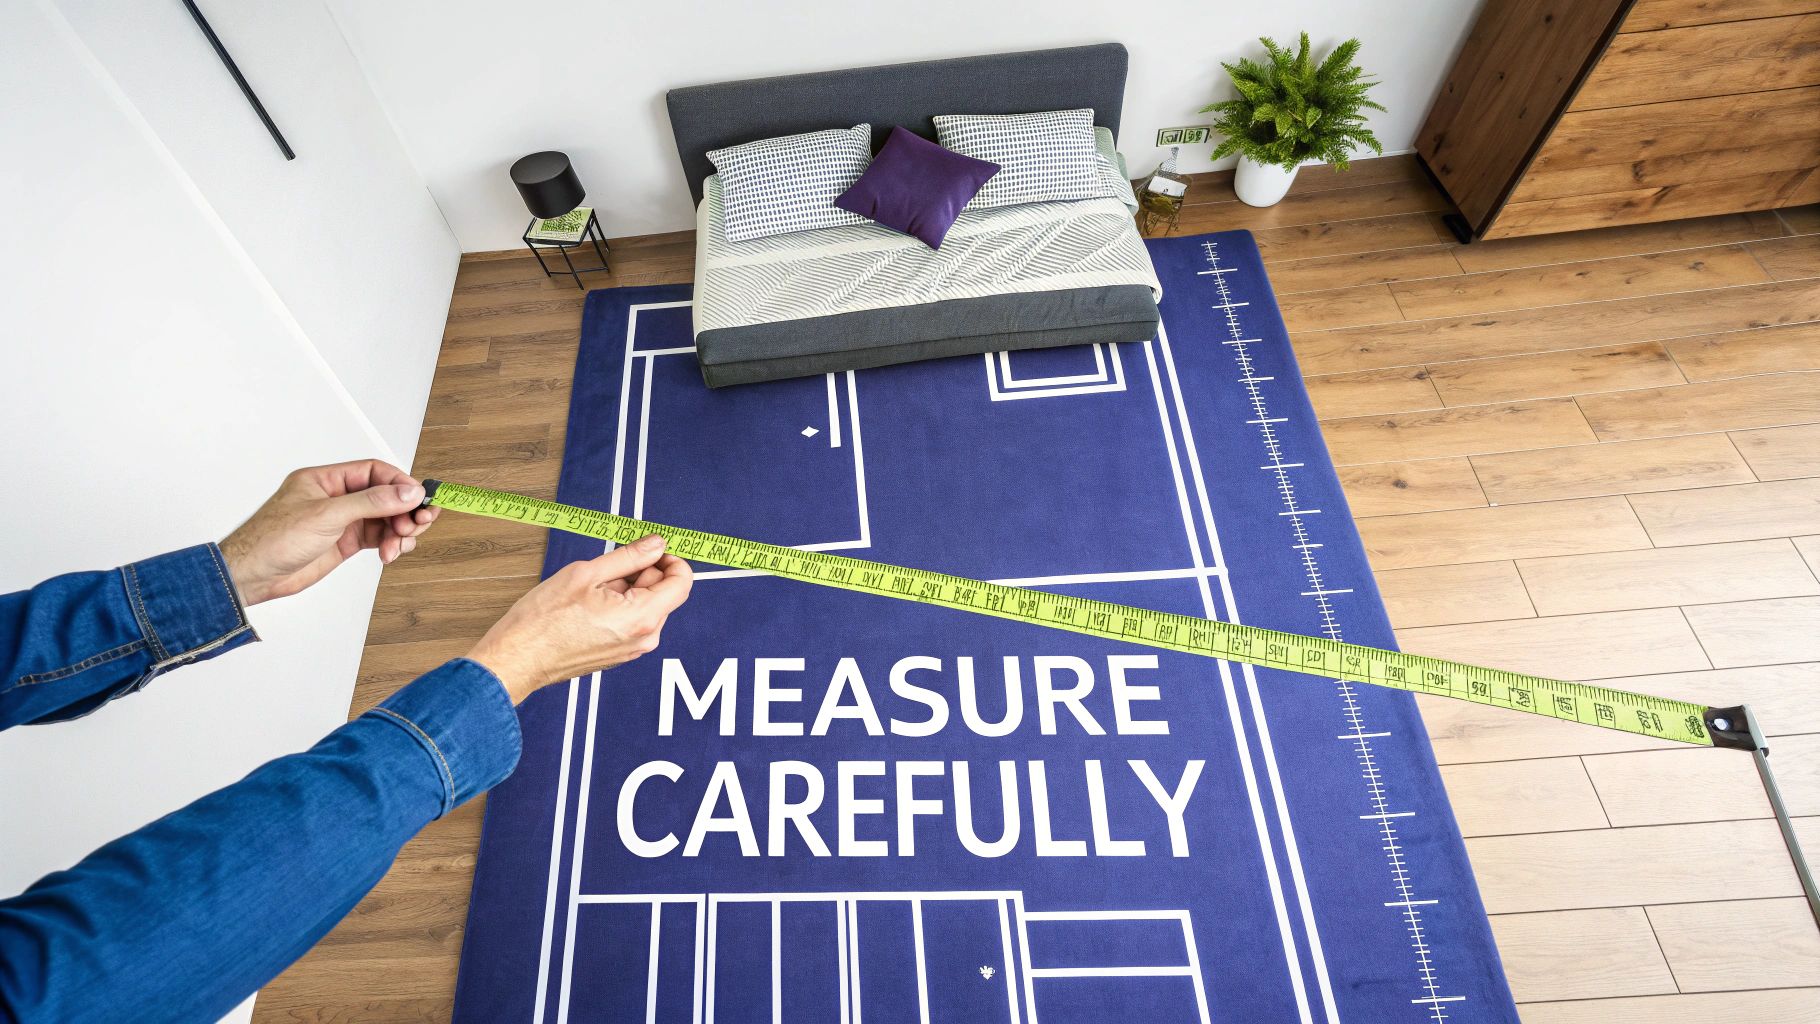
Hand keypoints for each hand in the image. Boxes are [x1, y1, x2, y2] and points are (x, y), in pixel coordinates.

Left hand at [220, 460, 439, 604]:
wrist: (253, 575)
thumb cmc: (272, 539)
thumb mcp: (327, 515)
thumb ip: (371, 502)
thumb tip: (407, 492)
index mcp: (326, 480)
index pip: (373, 472)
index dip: (399, 483)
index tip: (418, 498)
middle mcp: (336, 498)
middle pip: (384, 496)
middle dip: (404, 510)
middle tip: (418, 523)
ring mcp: (341, 521)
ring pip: (384, 519)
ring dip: (399, 531)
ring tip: (400, 544)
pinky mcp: (344, 543)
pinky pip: (377, 538)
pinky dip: (390, 545)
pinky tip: (389, 553)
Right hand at [466, 535, 693, 702]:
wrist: (518, 659)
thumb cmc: (544, 620)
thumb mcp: (587, 574)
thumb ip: (629, 557)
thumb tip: (656, 544)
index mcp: (642, 617)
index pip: (682, 582)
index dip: (671, 558)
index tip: (653, 548)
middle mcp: (645, 638)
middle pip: (664, 593)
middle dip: (644, 572)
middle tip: (609, 565)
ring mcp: (633, 649)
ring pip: (647, 605)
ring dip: (629, 588)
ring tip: (593, 588)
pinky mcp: (620, 653)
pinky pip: (632, 620)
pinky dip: (621, 605)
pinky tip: (590, 604)